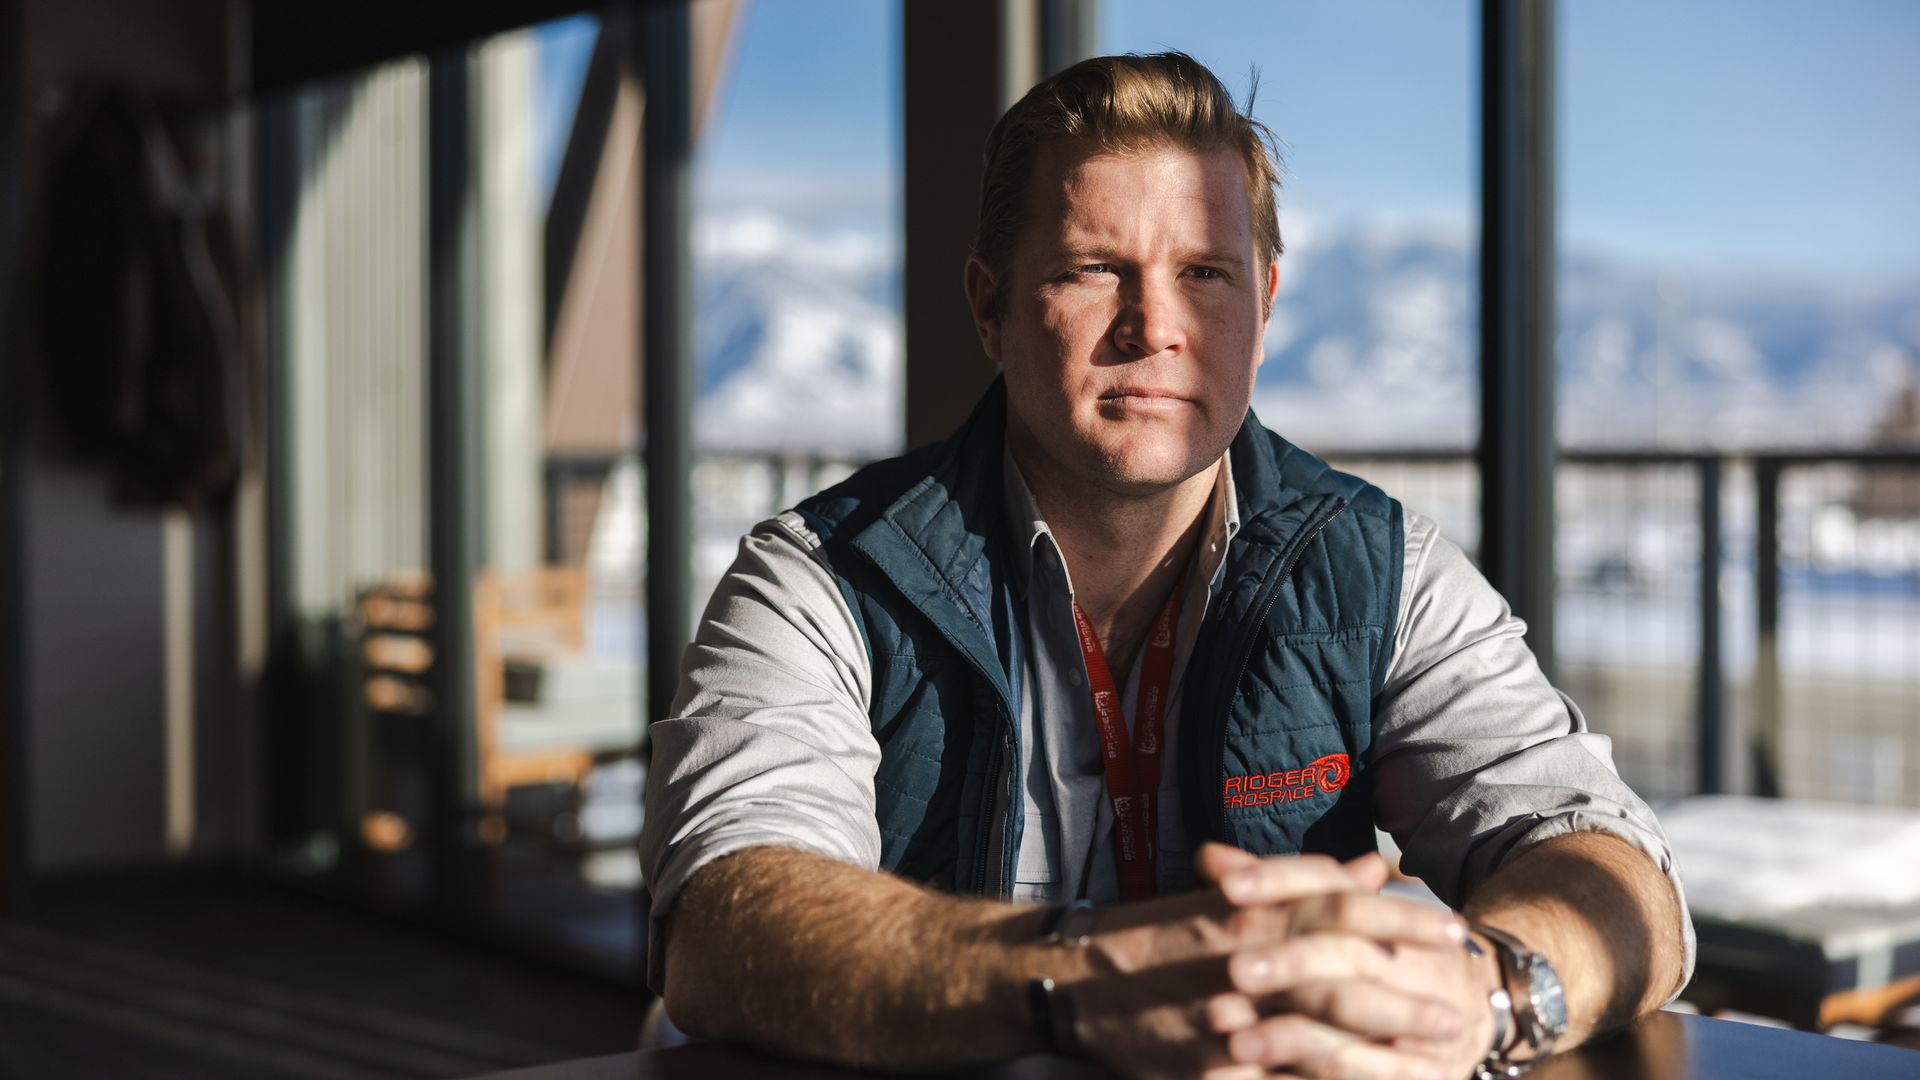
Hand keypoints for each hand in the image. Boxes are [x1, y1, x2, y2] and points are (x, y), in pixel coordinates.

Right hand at [1048, 851, 1466, 1078]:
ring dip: (1375, 1052)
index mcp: (1250, 911)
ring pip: (1313, 1036)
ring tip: (1428, 1065)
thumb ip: (1308, 885)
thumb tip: (1374, 869)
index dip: (1402, 921)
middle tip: (1460, 1012)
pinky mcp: (1207, 1064)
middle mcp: (1242, 958)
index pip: (1341, 908)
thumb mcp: (1232, 899)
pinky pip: (1273, 1079)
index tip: (1454, 932)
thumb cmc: (1160, 936)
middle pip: (1339, 975)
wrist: (1076, 979)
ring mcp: (1225, 1015)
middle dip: (1405, 996)